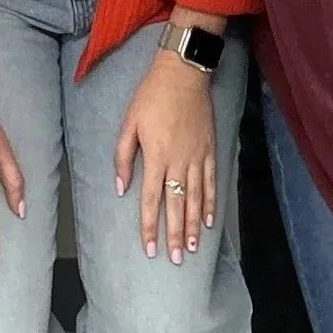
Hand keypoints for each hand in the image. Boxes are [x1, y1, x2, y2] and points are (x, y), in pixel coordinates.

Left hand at [113, 47, 217, 263]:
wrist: (183, 73)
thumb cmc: (151, 96)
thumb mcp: (129, 123)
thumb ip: (122, 156)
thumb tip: (121, 187)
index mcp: (155, 156)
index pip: (150, 199)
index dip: (149, 226)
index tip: (150, 248)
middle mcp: (178, 162)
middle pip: (176, 205)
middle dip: (175, 235)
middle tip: (174, 259)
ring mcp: (196, 157)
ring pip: (195, 199)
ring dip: (194, 225)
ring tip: (192, 248)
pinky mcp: (209, 150)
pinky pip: (211, 182)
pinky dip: (210, 203)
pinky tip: (210, 221)